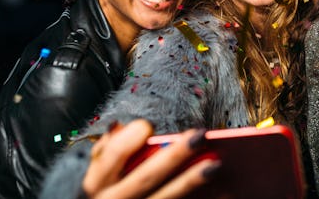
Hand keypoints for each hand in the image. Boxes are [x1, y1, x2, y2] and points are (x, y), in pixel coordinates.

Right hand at [81, 120, 218, 198]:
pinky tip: (221, 191)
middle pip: (146, 177)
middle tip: (199, 136)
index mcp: (96, 184)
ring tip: (214, 164)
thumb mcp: (98, 175)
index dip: (130, 137)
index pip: (112, 154)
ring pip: (165, 198)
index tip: (148, 126)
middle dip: (173, 156)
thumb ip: (107, 152)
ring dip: (190, 181)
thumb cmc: (106, 195)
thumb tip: (118, 127)